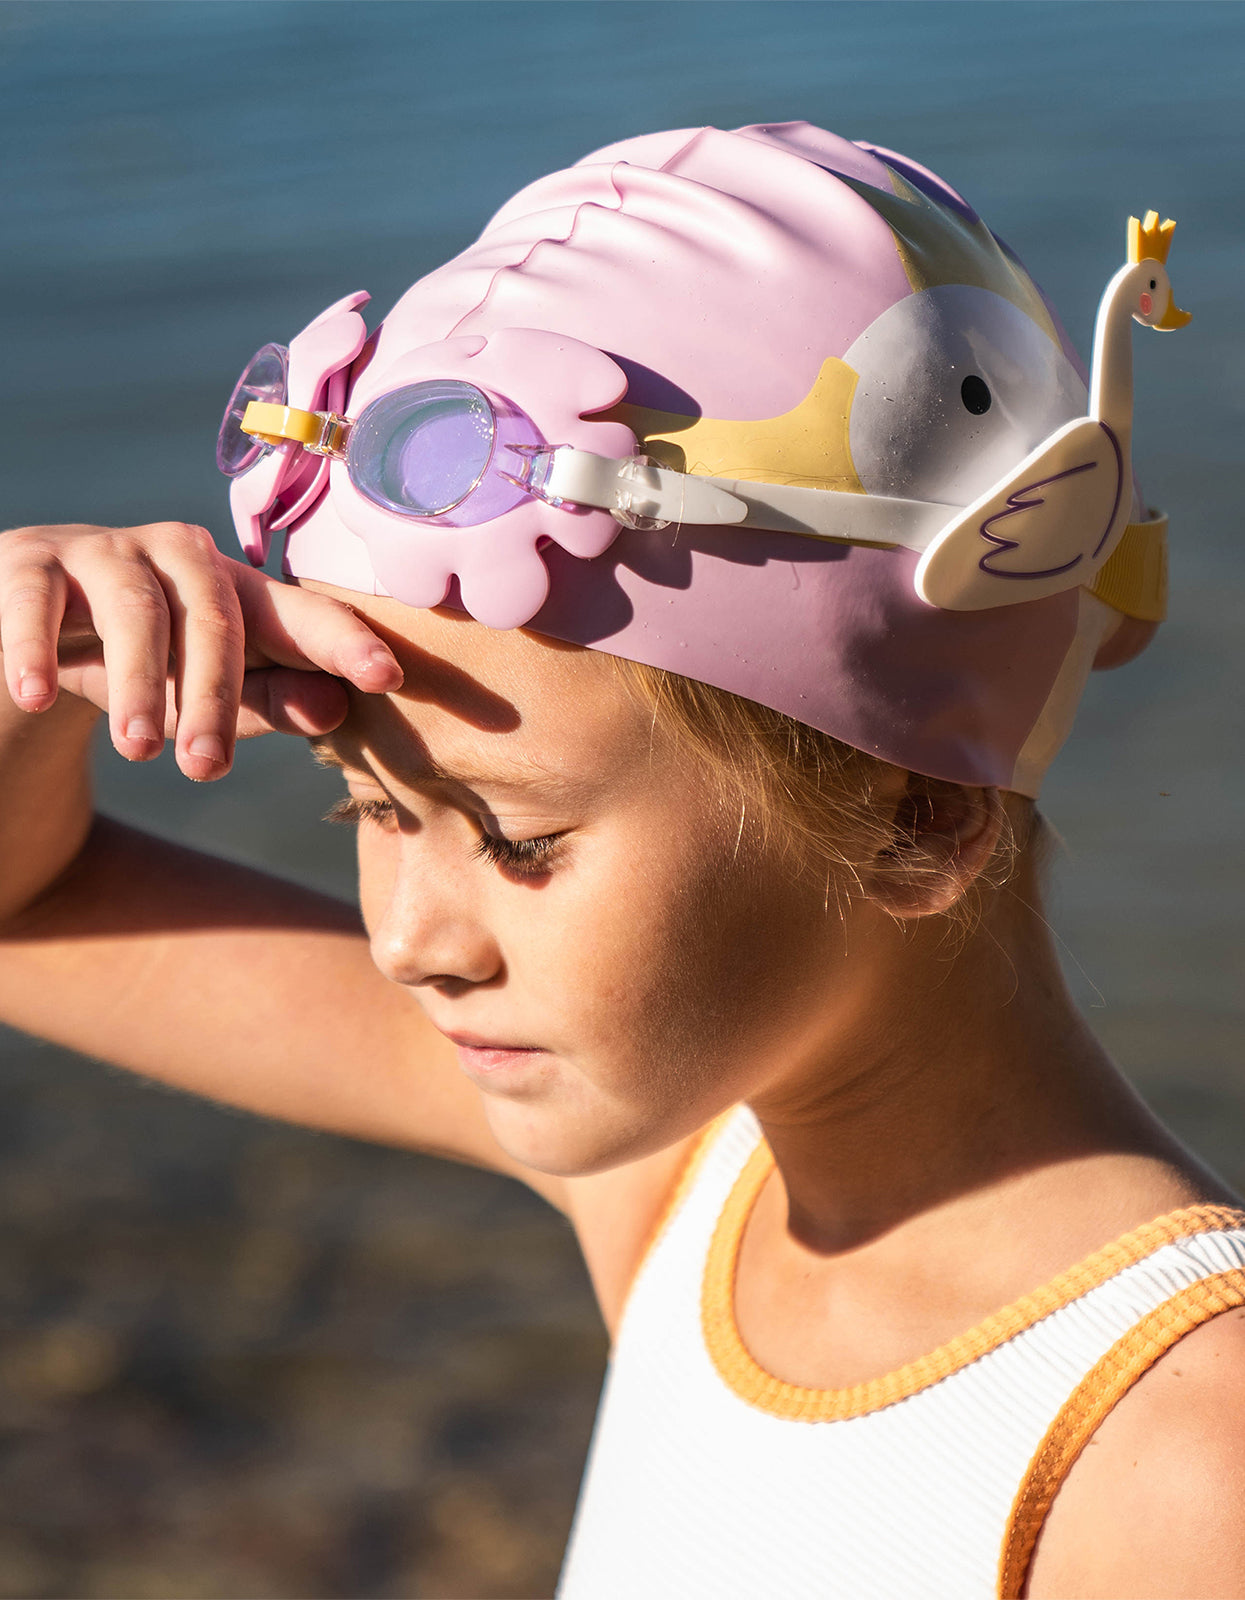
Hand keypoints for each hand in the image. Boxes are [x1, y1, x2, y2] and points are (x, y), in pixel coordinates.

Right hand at [0, 522, 402, 779]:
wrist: (29, 633)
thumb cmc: (142, 667)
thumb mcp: (202, 695)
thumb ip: (268, 701)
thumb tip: (336, 708)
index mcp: (239, 591)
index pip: (301, 614)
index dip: (344, 640)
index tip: (387, 676)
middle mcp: (180, 556)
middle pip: (216, 617)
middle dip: (216, 695)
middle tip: (209, 769)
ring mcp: (106, 551)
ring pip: (135, 608)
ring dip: (137, 682)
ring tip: (136, 751)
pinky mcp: (32, 561)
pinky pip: (36, 599)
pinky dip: (31, 648)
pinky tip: (33, 697)